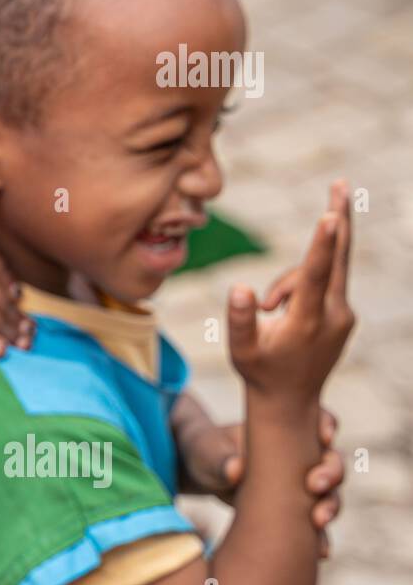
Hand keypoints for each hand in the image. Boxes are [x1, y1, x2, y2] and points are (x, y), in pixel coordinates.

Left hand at [178, 404, 343, 555]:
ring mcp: (301, 483)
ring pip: (329, 493)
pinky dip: (321, 537)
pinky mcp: (295, 509)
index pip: (319, 420)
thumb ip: (221, 458)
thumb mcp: (208, 451)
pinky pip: (315, 523)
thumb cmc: (206, 450)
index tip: (323, 438)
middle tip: (315, 486)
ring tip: (318, 521)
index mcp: (285, 430)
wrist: (201, 473)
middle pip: (332, 461)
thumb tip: (236, 470)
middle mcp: (301, 455)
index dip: (327, 426)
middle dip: (331, 473)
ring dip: (330, 506)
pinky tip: (321, 552)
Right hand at [227, 180, 354, 406]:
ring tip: (268, 311)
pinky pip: (324, 283)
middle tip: (342, 184)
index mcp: (308, 322)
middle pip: (339, 258)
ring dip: (291, 281)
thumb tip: (240, 288)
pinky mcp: (344, 314)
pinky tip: (282, 310)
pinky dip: (301, 285)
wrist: (291, 401)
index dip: (322, 243)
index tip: (330, 215)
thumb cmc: (260, 373)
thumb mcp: (241, 351)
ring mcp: (344, 314)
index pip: (316, 275)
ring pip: (321, 273)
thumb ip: (239, 320)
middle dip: (339, 220)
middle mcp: (334, 315)